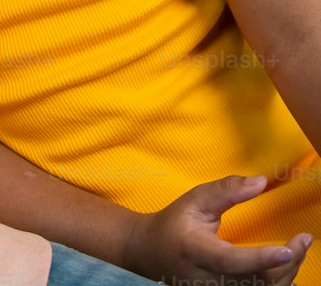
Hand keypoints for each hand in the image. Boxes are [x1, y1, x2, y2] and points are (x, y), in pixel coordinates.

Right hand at [122, 174, 312, 285]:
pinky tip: (286, 265)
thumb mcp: (195, 199)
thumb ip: (227, 190)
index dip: (260, 259)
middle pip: (254, 282)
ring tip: (298, 250)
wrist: (152, 253)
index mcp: (196, 250)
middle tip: (304, 240)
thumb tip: (262, 182)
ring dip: (286, 274)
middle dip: (286, 264)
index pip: (231, 261)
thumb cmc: (176, 222)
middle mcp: (207, 279)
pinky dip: (277, 282)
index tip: (287, 250)